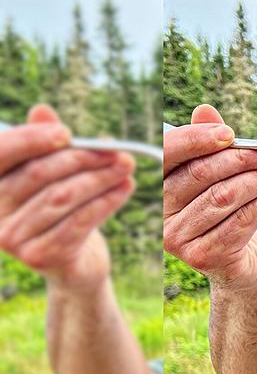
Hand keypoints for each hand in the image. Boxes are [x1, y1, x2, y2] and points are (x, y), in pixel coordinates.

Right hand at [0, 105, 134, 290]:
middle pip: (38, 175)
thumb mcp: (53, 174)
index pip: (0, 153)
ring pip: (62, 197)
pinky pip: (78, 222)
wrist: (73, 263)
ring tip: (127, 167)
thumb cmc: (60, 209)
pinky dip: (106, 202)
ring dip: (100, 178)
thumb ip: (45, 143)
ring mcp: (12, 238)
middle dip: (82, 159)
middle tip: (117, 151)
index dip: (31, 139)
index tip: (67, 132)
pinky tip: (125, 188)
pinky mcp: (40, 256)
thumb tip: (42, 110)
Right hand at [163, 104, 256, 292]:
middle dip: (245, 158)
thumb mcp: (220, 176)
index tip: (232, 132)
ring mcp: (179, 238)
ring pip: (225, 197)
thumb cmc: (228, 213)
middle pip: (202, 174)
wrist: (239, 264)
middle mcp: (160, 213)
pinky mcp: (204, 256)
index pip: (168, 153)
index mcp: (155, 185)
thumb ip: (211, 144)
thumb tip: (205, 110)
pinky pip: (243, 220)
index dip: (198, 139)